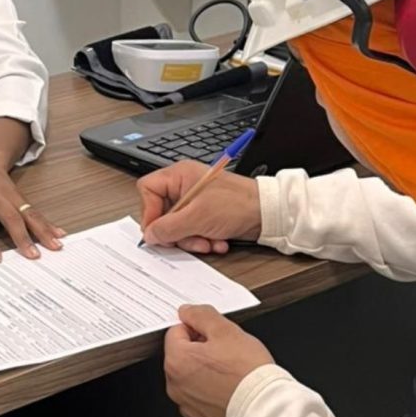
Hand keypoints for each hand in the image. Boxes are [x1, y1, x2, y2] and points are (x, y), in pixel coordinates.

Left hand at [0, 155, 63, 261]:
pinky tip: (59, 233)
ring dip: (43, 230)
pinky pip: (36, 211)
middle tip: (33, 255)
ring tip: (55, 245)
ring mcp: (11, 197)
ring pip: (28, 213)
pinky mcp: (22, 198)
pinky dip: (49, 223)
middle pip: (11, 218)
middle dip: (23, 237)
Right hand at [138, 160, 261, 253]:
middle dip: (176, 232)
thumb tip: (150, 235)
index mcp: (179, 175)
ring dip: (192, 239)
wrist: (267, 213)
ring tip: (207, 241)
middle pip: (162, 213)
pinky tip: (216, 241)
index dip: (149, 211)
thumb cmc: (238, 204)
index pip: (148, 190)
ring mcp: (195, 201)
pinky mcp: (205, 215)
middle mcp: (185, 186)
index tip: (157, 230)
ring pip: (178, 226)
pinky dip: (203, 239)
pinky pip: (192, 231)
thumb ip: (168, 228)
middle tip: (185, 239)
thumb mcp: (197, 218)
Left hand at [164, 304, 274, 416]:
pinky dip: (211, 390)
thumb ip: (201, 315)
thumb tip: (187, 312)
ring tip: (230, 370)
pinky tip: (229, 386)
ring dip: (206, 370)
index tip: (213, 333)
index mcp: (177, 361)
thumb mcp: (225, 330)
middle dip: (201, 349)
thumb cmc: (247, 372)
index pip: (176, 331)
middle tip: (226, 350)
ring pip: (192, 376)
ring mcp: (187, 405)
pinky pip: (201, 396)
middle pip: (183, 355)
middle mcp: (176, 386)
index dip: (197, 327)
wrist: (265, 408)